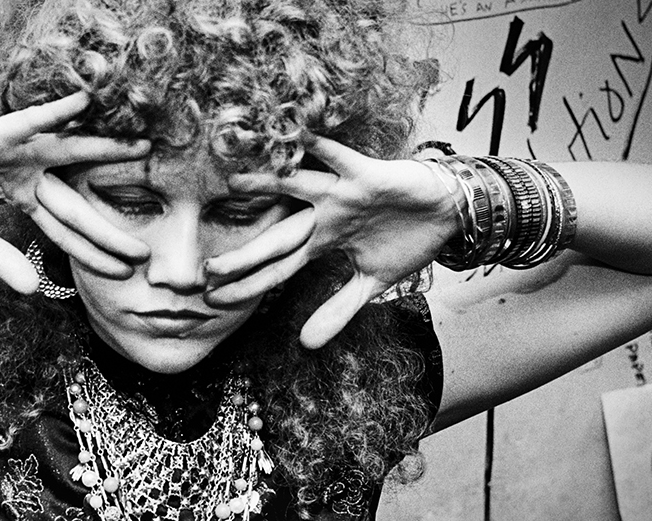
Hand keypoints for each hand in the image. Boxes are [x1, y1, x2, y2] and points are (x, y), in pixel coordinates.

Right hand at [0, 93, 150, 293]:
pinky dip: (58, 112)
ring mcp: (16, 150)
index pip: (65, 232)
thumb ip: (1, 258)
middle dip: (109, 231)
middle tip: (145, 254)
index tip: (123, 275)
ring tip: (146, 149)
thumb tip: (33, 290)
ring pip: (70, 152)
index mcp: (23, 194)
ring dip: (108, 150)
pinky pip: (32, 121)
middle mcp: (28, 171)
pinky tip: (87, 103)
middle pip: (77, 204)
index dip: (92, 253)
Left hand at [204, 136, 457, 347]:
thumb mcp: (370, 283)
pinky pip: (339, 159)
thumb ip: (337, 311)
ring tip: (233, 182)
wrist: (446, 211)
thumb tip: (305, 346)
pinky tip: (298, 134)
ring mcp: (341, 195)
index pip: (277, 270)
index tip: (213, 301)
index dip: (247, 285)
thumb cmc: (406, 239)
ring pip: (297, 188)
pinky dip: (322, 147)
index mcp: (320, 243)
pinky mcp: (365, 176)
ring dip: (267, 185)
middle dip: (245, 256)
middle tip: (206, 272)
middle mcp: (323, 217)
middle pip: (276, 238)